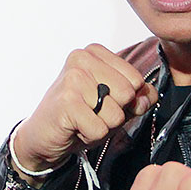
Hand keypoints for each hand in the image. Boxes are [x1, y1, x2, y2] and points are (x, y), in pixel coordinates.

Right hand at [13, 44, 158, 178]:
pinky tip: (74, 128)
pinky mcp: (66, 102)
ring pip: (115, 114)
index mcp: (96, 53)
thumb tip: (147, 96)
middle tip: (91, 114)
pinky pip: (100, 129)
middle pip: (127, 95)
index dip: (126, 100)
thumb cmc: (81, 117)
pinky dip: (90, 136)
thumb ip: (138, 97)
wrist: (43, 136)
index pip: (136, 80)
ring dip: (102, 126)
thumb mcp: (115, 104)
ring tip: (83, 121)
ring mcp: (73, 78)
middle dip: (115, 114)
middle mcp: (82, 58)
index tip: (102, 102)